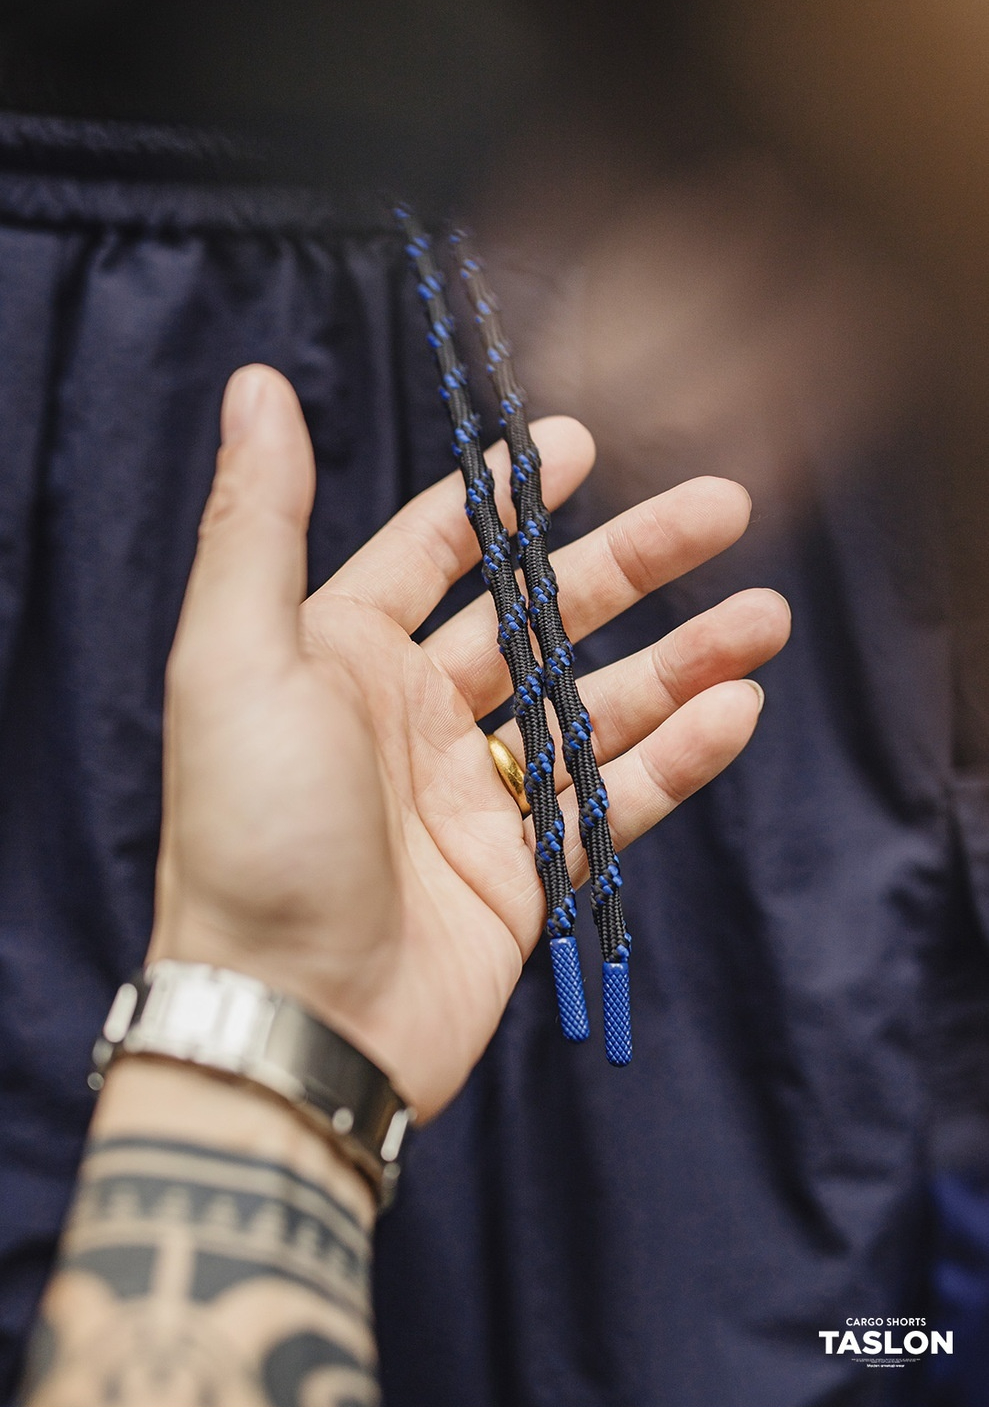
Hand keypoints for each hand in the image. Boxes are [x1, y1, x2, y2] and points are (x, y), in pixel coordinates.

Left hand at [150, 365, 789, 1117]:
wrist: (290, 1020)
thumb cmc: (249, 833)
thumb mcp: (234, 659)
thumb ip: (256, 521)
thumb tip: (255, 386)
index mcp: (339, 655)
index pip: (434, 552)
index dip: (502, 498)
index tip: (578, 445)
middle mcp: (409, 717)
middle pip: (541, 618)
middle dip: (633, 563)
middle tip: (722, 510)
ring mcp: (471, 798)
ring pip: (596, 707)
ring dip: (681, 660)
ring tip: (764, 620)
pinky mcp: (520, 875)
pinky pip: (613, 801)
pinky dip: (677, 759)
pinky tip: (735, 712)